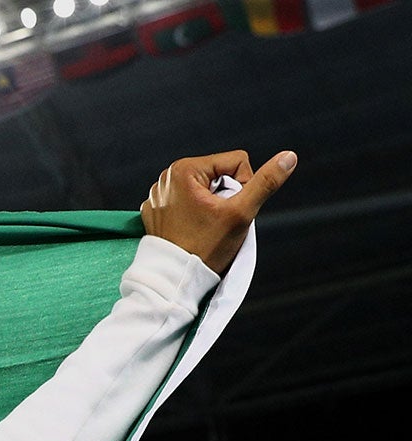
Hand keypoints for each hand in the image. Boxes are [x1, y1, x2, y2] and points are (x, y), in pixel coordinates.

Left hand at [140, 151, 295, 275]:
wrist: (174, 280)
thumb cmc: (204, 248)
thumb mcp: (241, 212)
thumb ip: (266, 182)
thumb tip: (288, 157)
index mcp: (184, 169)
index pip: (236, 162)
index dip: (244, 186)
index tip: (230, 209)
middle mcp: (167, 177)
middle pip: (219, 175)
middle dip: (226, 196)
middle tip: (217, 220)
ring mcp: (158, 195)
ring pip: (204, 190)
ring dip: (211, 205)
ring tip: (203, 226)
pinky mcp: (155, 211)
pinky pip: (186, 203)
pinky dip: (193, 214)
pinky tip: (190, 230)